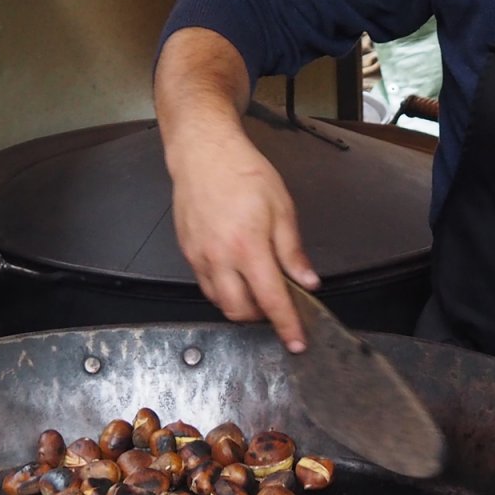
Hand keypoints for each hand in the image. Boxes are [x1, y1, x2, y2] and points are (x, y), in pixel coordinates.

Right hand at [169, 126, 318, 352]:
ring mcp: (200, 257)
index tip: (296, 341)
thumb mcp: (282, 208)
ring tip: (257, 288)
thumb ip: (292, 251)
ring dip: (240, 305)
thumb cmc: (243, 173)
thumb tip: (307, 281)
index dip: (286, 325)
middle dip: (261, 318)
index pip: (271, 300)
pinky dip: (222, 290)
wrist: (204, 153)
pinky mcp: (187, 252)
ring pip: (219, 302)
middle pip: (239, 311)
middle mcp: (220, 258)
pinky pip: (205, 285)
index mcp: (248, 247)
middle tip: (278, 304)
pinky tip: (236, 275)